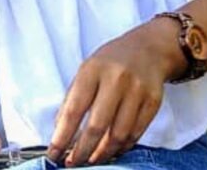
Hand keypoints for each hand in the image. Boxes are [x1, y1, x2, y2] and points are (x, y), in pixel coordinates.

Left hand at [47, 21, 183, 165]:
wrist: (148, 48)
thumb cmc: (111, 61)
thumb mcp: (87, 69)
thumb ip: (73, 97)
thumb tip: (60, 130)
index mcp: (93, 69)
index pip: (74, 108)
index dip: (62, 135)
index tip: (53, 153)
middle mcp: (116, 79)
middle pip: (97, 126)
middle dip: (82, 151)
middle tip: (72, 163)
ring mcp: (137, 91)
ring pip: (118, 135)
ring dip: (102, 154)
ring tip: (91, 160)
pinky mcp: (153, 102)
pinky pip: (135, 134)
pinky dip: (122, 147)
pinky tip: (111, 150)